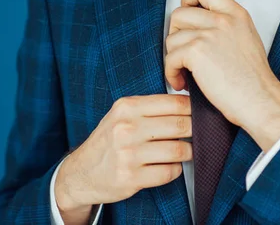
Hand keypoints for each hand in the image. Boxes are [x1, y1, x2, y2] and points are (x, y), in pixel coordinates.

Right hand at [54, 94, 191, 224]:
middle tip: (199, 132)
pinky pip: (169, 172)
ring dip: (188, 151)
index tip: (199, 112)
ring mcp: (128, 154)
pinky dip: (175, 169)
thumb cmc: (108, 140)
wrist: (81, 172)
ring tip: (187, 150)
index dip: (193, 107)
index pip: (173, 103)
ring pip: (178, 150)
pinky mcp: (131, 177)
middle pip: (179, 125)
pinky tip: (169, 166)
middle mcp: (126, 128)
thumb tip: (187, 103)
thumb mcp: (121, 114)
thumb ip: (149, 107)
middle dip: (195, 129)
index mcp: (126, 107)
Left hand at [165, 0, 279, 150]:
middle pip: (179, 12)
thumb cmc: (253, 79)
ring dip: (173, 56)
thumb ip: (226, 24)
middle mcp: (222, 19)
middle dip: (176, 34)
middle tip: (184, 51)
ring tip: (185, 72)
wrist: (260, 100)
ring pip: (172, 37)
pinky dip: (171, 73)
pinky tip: (181, 82)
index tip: (189, 17)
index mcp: (236, 13)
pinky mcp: (197, 52)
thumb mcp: (246, 37)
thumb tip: (199, 22)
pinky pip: (170, 57)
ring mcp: (209, 34)